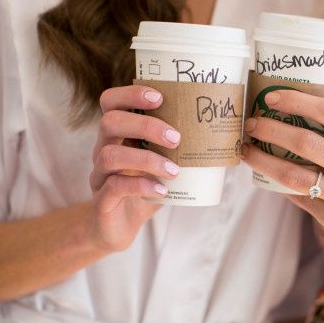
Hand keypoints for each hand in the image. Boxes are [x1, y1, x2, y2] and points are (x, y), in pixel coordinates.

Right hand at [89, 85, 180, 251]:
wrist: (120, 227)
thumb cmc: (146, 189)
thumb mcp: (163, 164)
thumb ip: (181, 149)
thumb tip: (224, 135)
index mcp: (118, 135)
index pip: (111, 102)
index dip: (130, 94)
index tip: (159, 98)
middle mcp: (103, 149)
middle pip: (109, 122)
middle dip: (145, 125)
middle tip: (176, 138)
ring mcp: (99, 175)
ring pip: (111, 155)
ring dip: (147, 159)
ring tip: (174, 170)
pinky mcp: (101, 200)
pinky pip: (115, 187)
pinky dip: (141, 186)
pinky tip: (163, 191)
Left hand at [241, 90, 323, 260]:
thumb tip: (294, 118)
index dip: (295, 101)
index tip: (270, 97)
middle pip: (304, 141)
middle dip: (269, 129)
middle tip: (250, 124)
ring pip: (292, 174)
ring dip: (263, 160)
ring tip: (246, 151)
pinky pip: (299, 198)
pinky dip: (280, 186)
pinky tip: (268, 177)